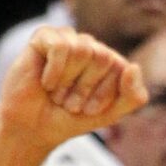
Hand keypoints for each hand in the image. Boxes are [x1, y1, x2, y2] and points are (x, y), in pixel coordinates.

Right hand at [0, 28, 148, 154]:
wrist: (32, 128)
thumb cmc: (70, 118)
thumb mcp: (110, 114)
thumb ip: (133, 96)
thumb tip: (133, 67)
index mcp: (110, 62)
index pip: (121, 69)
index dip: (103, 95)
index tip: (88, 109)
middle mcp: (91, 46)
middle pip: (103, 57)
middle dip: (84, 88)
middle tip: (69, 101)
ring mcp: (68, 39)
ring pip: (82, 51)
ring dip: (67, 82)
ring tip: (56, 93)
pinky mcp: (44, 37)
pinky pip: (60, 47)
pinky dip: (54, 72)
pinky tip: (45, 82)